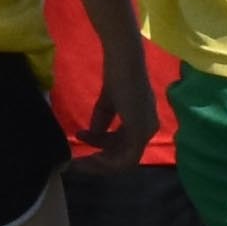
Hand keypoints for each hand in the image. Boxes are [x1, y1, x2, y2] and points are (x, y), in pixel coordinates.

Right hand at [73, 43, 152, 172]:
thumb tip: (92, 135)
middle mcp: (149, 129)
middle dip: (99, 161)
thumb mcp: (107, 104)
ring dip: (100, 163)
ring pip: (124, 161)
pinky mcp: (140, 131)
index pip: (125, 145)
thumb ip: (102, 121)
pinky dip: (106, 161)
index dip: (102, 147)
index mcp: (144, 121)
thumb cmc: (116, 76)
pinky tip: (88, 156)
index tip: (81, 139)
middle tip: (77, 162)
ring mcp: (146, 131)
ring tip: (78, 160)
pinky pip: (125, 158)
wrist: (122, 62)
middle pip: (124, 157)